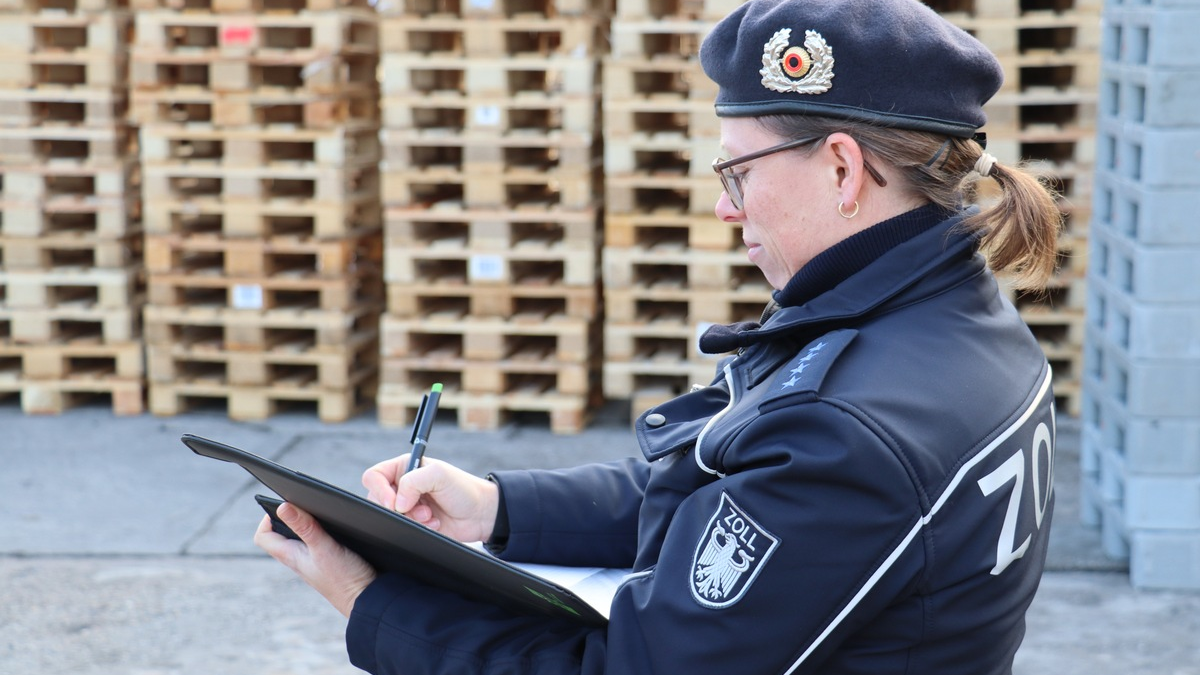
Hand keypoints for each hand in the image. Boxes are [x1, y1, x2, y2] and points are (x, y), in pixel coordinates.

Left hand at [254, 502, 375, 617]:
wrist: (367, 600)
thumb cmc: (345, 579)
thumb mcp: (324, 547)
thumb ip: (305, 527)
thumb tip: (283, 507)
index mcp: (291, 556)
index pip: (263, 537)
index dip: (267, 518)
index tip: (284, 506)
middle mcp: (298, 560)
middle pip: (280, 536)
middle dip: (288, 517)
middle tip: (303, 505)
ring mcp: (312, 563)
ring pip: (299, 540)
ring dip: (305, 525)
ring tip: (318, 514)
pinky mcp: (328, 564)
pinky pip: (315, 545)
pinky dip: (320, 533)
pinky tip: (336, 530)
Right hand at [362, 455, 498, 543]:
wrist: (481, 514)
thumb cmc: (464, 489)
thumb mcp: (439, 475)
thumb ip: (413, 482)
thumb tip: (396, 504)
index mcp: (404, 468)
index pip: (374, 476)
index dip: (379, 490)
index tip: (393, 502)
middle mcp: (402, 486)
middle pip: (378, 500)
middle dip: (399, 509)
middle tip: (421, 509)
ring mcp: (407, 506)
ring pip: (389, 517)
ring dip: (411, 519)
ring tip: (430, 515)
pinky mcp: (413, 524)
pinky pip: (402, 530)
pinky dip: (418, 528)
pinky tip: (434, 523)